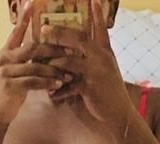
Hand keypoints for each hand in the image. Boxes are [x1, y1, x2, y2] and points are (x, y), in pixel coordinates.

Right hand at [0, 1, 74, 124]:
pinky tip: (59, 84)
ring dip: (55, 70)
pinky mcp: (10, 85)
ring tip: (69, 73)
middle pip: (33, 47)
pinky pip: (34, 81)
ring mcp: (6, 71)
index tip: (33, 3)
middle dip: (53, 49)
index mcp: (6, 53)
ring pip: (35, 65)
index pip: (16, 32)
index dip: (25, 18)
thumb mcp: (14, 74)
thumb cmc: (8, 94)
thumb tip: (42, 52)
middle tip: (71, 50)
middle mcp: (4, 58)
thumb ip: (24, 62)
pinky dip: (48, 82)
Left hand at [40, 0, 133, 138]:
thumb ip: (94, 60)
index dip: (96, 13)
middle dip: (59, 33)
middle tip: (43, 29)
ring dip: (53, 62)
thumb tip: (77, 53)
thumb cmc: (110, 93)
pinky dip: (59, 90)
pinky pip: (69, 85)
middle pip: (78, 39)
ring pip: (70, 61)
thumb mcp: (106, 71)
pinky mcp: (90, 88)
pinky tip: (51, 95)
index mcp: (106, 52)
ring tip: (39, 62)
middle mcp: (102, 58)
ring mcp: (96, 72)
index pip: (100, 28)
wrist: (120, 114)